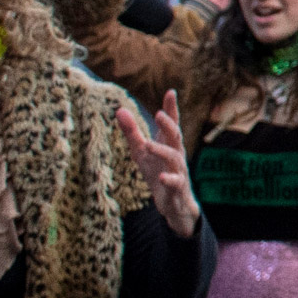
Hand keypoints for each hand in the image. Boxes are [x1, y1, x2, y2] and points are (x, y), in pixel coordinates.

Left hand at [117, 92, 203, 236]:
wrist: (174, 204)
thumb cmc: (158, 171)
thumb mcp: (141, 152)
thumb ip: (132, 132)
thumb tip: (119, 109)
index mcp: (168, 143)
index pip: (171, 123)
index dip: (171, 109)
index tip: (170, 92)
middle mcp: (176, 154)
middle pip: (175, 136)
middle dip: (168, 125)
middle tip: (158, 114)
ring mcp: (178, 171)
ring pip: (174, 158)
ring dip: (162, 150)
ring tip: (148, 145)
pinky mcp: (176, 188)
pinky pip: (175, 182)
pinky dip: (169, 178)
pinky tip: (161, 176)